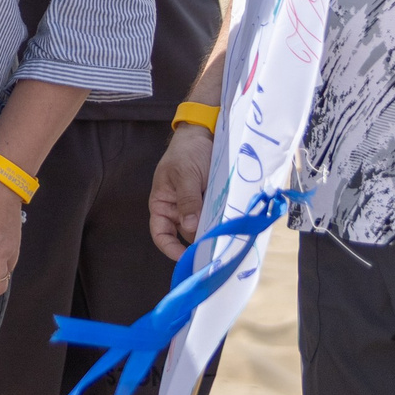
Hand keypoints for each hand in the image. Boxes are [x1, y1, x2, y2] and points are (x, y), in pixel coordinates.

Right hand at [149, 123, 215, 261]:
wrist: (204, 135)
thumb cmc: (185, 152)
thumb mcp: (184, 174)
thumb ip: (187, 200)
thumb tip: (190, 228)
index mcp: (162, 205)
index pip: (160, 234)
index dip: (170, 249)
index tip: (186, 258)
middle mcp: (179, 211)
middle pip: (185, 236)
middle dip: (199, 243)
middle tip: (215, 249)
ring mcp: (197, 209)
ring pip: (203, 229)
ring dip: (213, 233)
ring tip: (226, 239)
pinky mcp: (213, 206)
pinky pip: (217, 220)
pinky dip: (223, 224)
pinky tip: (233, 228)